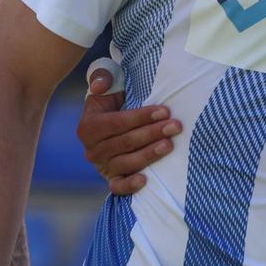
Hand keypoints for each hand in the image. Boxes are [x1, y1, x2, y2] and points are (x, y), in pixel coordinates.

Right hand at [78, 57, 177, 195]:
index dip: (142, 117)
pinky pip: (117, 186)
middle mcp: (92, 149)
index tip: (165, 111)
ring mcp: (101, 166)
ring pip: (126, 162)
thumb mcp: (105, 87)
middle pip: (126, 142)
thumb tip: (100, 84)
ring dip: (149, 154)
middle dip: (153, 133)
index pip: (118, 122)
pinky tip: (144, 180)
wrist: (107, 126)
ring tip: (169, 145)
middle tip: (176, 126)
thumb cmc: (111, 103)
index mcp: (89, 126)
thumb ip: (102, 78)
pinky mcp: (110, 179)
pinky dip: (129, 186)